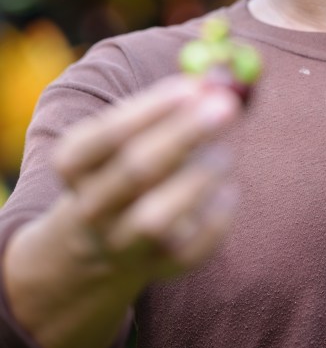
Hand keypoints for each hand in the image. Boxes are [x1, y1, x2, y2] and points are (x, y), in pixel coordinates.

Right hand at [4, 72, 240, 347]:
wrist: (96, 241)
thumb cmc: (127, 161)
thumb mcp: (128, 130)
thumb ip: (170, 103)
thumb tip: (218, 78)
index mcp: (74, 162)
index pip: (106, 134)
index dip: (152, 110)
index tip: (194, 86)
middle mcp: (90, 206)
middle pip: (135, 170)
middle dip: (183, 134)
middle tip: (226, 105)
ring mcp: (120, 244)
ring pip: (155, 219)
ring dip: (198, 179)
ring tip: (224, 154)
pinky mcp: (157, 269)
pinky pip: (190, 250)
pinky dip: (216, 218)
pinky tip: (228, 190)